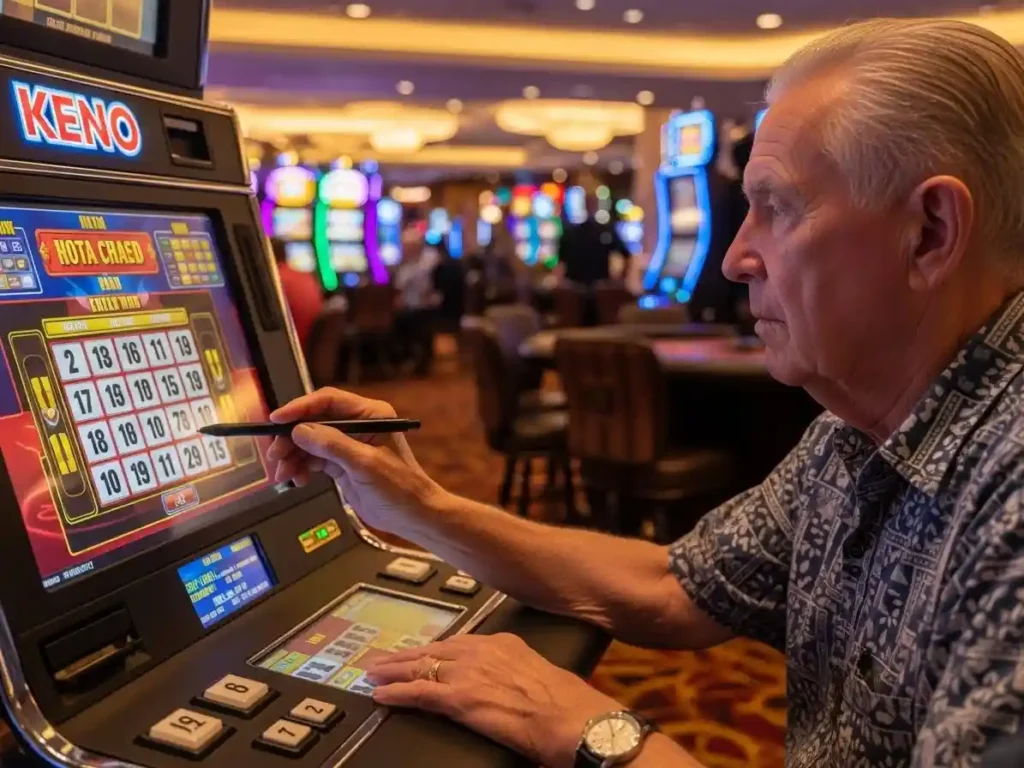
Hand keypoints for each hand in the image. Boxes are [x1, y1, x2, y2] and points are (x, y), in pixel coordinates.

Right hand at [266, 388, 442, 535]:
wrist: (413, 515)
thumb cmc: (401, 487)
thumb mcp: (365, 464)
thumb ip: (333, 445)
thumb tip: (300, 431)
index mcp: (370, 415)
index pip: (328, 401)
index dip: (300, 408)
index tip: (277, 419)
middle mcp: (358, 425)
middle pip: (314, 421)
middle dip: (292, 438)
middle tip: (276, 454)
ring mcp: (348, 445)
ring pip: (310, 442)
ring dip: (293, 456)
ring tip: (284, 474)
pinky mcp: (342, 464)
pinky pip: (314, 460)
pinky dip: (302, 468)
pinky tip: (296, 479)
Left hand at [366, 633, 619, 767]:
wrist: (577, 722)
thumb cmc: (570, 707)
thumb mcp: (541, 676)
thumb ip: (518, 675)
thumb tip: (510, 688)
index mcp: (505, 644)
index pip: (459, 643)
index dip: (435, 650)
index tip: (421, 652)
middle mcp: (484, 651)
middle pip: (434, 650)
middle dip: (407, 655)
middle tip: (383, 658)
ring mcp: (470, 673)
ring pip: (420, 667)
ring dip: (394, 670)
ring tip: (374, 672)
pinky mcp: (461, 699)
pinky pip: (419, 692)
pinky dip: (396, 692)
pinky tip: (380, 694)